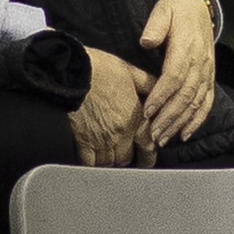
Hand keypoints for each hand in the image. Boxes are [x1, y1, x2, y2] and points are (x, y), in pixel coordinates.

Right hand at [69, 47, 157, 167]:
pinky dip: (93, 164)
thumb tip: (162, 90)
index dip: (150, 154)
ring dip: (112, 162)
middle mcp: (119, 132)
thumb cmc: (99, 69)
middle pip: (127, 158)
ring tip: (113, 158)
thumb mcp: (131, 71)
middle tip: (130, 158)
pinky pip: (89, 162)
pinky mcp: (81, 140)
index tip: (150, 156)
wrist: (71, 72)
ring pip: (109, 163)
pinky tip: (94, 160)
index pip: (148, 144)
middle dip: (130, 159)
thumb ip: (149, 84)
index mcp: (135, 116)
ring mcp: (100, 139)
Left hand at [139, 0, 215, 146]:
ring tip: (164, 139)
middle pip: (186, 95)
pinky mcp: (209, 77)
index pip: (175, 76)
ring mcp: (207, 72)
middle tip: (152, 134)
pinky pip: (207, 101)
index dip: (162, 96)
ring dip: (180, 123)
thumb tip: (146, 41)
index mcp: (187, 48)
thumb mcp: (163, 10)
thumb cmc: (176, 10)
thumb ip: (155, 25)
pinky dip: (198, 119)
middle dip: (169, 117)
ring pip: (196, 102)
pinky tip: (186, 134)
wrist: (198, 7)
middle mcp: (201, 63)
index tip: (148, 112)